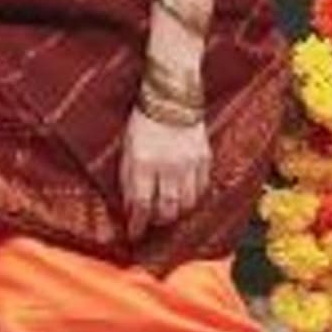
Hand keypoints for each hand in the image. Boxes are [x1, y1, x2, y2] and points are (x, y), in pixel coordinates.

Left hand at [120, 107, 212, 241]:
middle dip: (157, 221)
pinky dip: (192, 198)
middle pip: (166, 209)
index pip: (141, 204)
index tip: (134, 234)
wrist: (172, 96)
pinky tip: (184, 197)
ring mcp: (189, 163)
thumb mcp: (127, 148)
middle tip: (151, 223)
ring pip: (186, 203)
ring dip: (176, 213)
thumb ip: (128, 178)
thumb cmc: (144, 121)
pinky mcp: (205, 158)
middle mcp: (168, 166)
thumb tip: (130, 207)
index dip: (137, 224)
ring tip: (167, 211)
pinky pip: (201, 188)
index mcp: (144, 162)